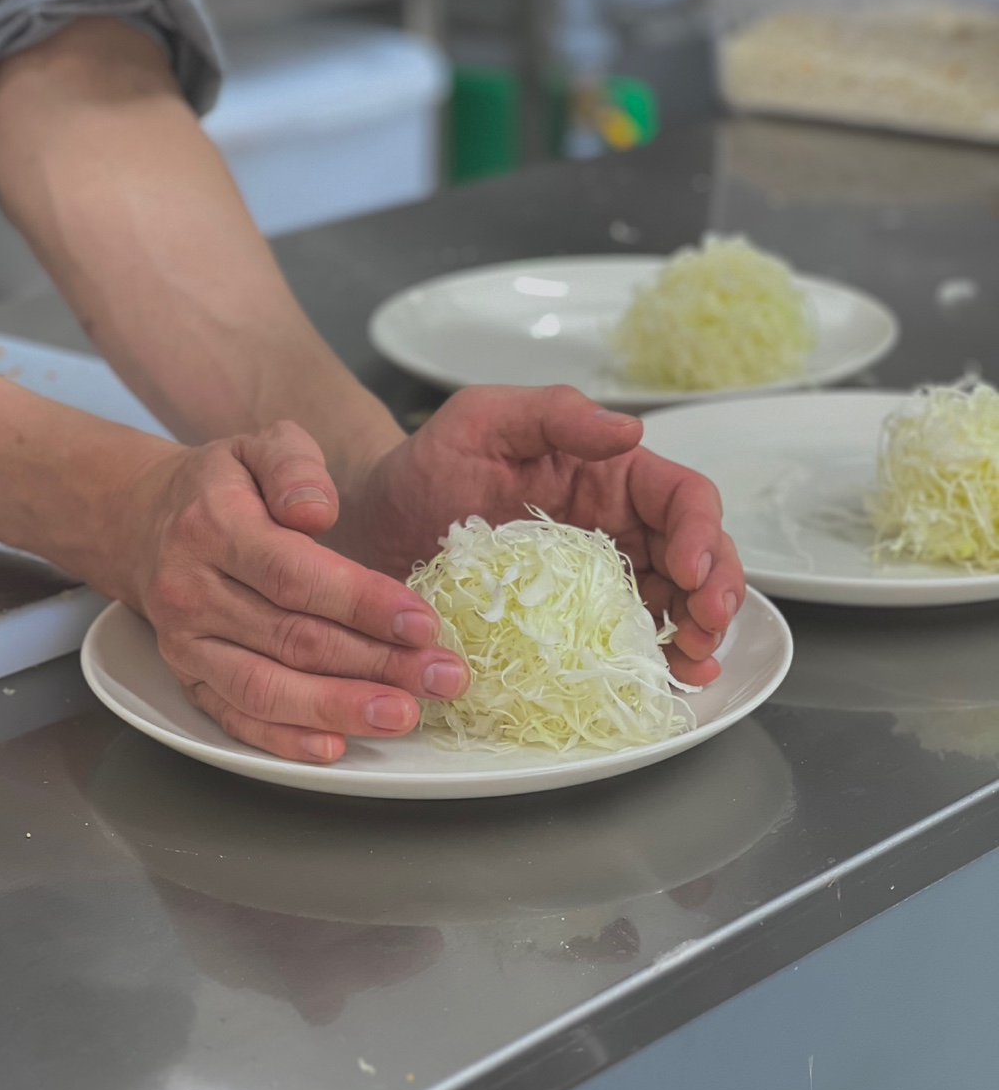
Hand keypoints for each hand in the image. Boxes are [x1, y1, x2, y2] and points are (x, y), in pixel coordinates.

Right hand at [114, 422, 468, 761]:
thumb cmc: (222, 485)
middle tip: (442, 676)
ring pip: (268, 687)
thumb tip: (315, 510)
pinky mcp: (188, 678)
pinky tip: (336, 746)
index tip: (422, 623)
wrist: (143, 522)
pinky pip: (236, 717)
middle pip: (293, 638)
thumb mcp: (259, 445)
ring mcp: (186, 642)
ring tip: (404, 714)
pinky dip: (286, 740)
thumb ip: (294, 465)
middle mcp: (193, 591)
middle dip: (377, 663)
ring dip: (341, 707)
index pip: (295, 574)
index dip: (363, 603)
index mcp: (214, 526)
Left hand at [326, 385, 744, 685]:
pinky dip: (657, 659)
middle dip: (716, 591)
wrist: (373, 528)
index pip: (680, 496)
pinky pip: (626, 641)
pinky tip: (670, 675)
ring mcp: (596, 579)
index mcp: (606, 473)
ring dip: (696, 632)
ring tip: (692, 660)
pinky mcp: (570, 624)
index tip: (691, 570)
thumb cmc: (425, 468)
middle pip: (695, 554)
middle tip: (706, 627)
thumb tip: (628, 430)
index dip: (701, 531)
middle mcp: (614, 525)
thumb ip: (552, 414)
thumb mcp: (480, 420)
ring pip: (674, 603)